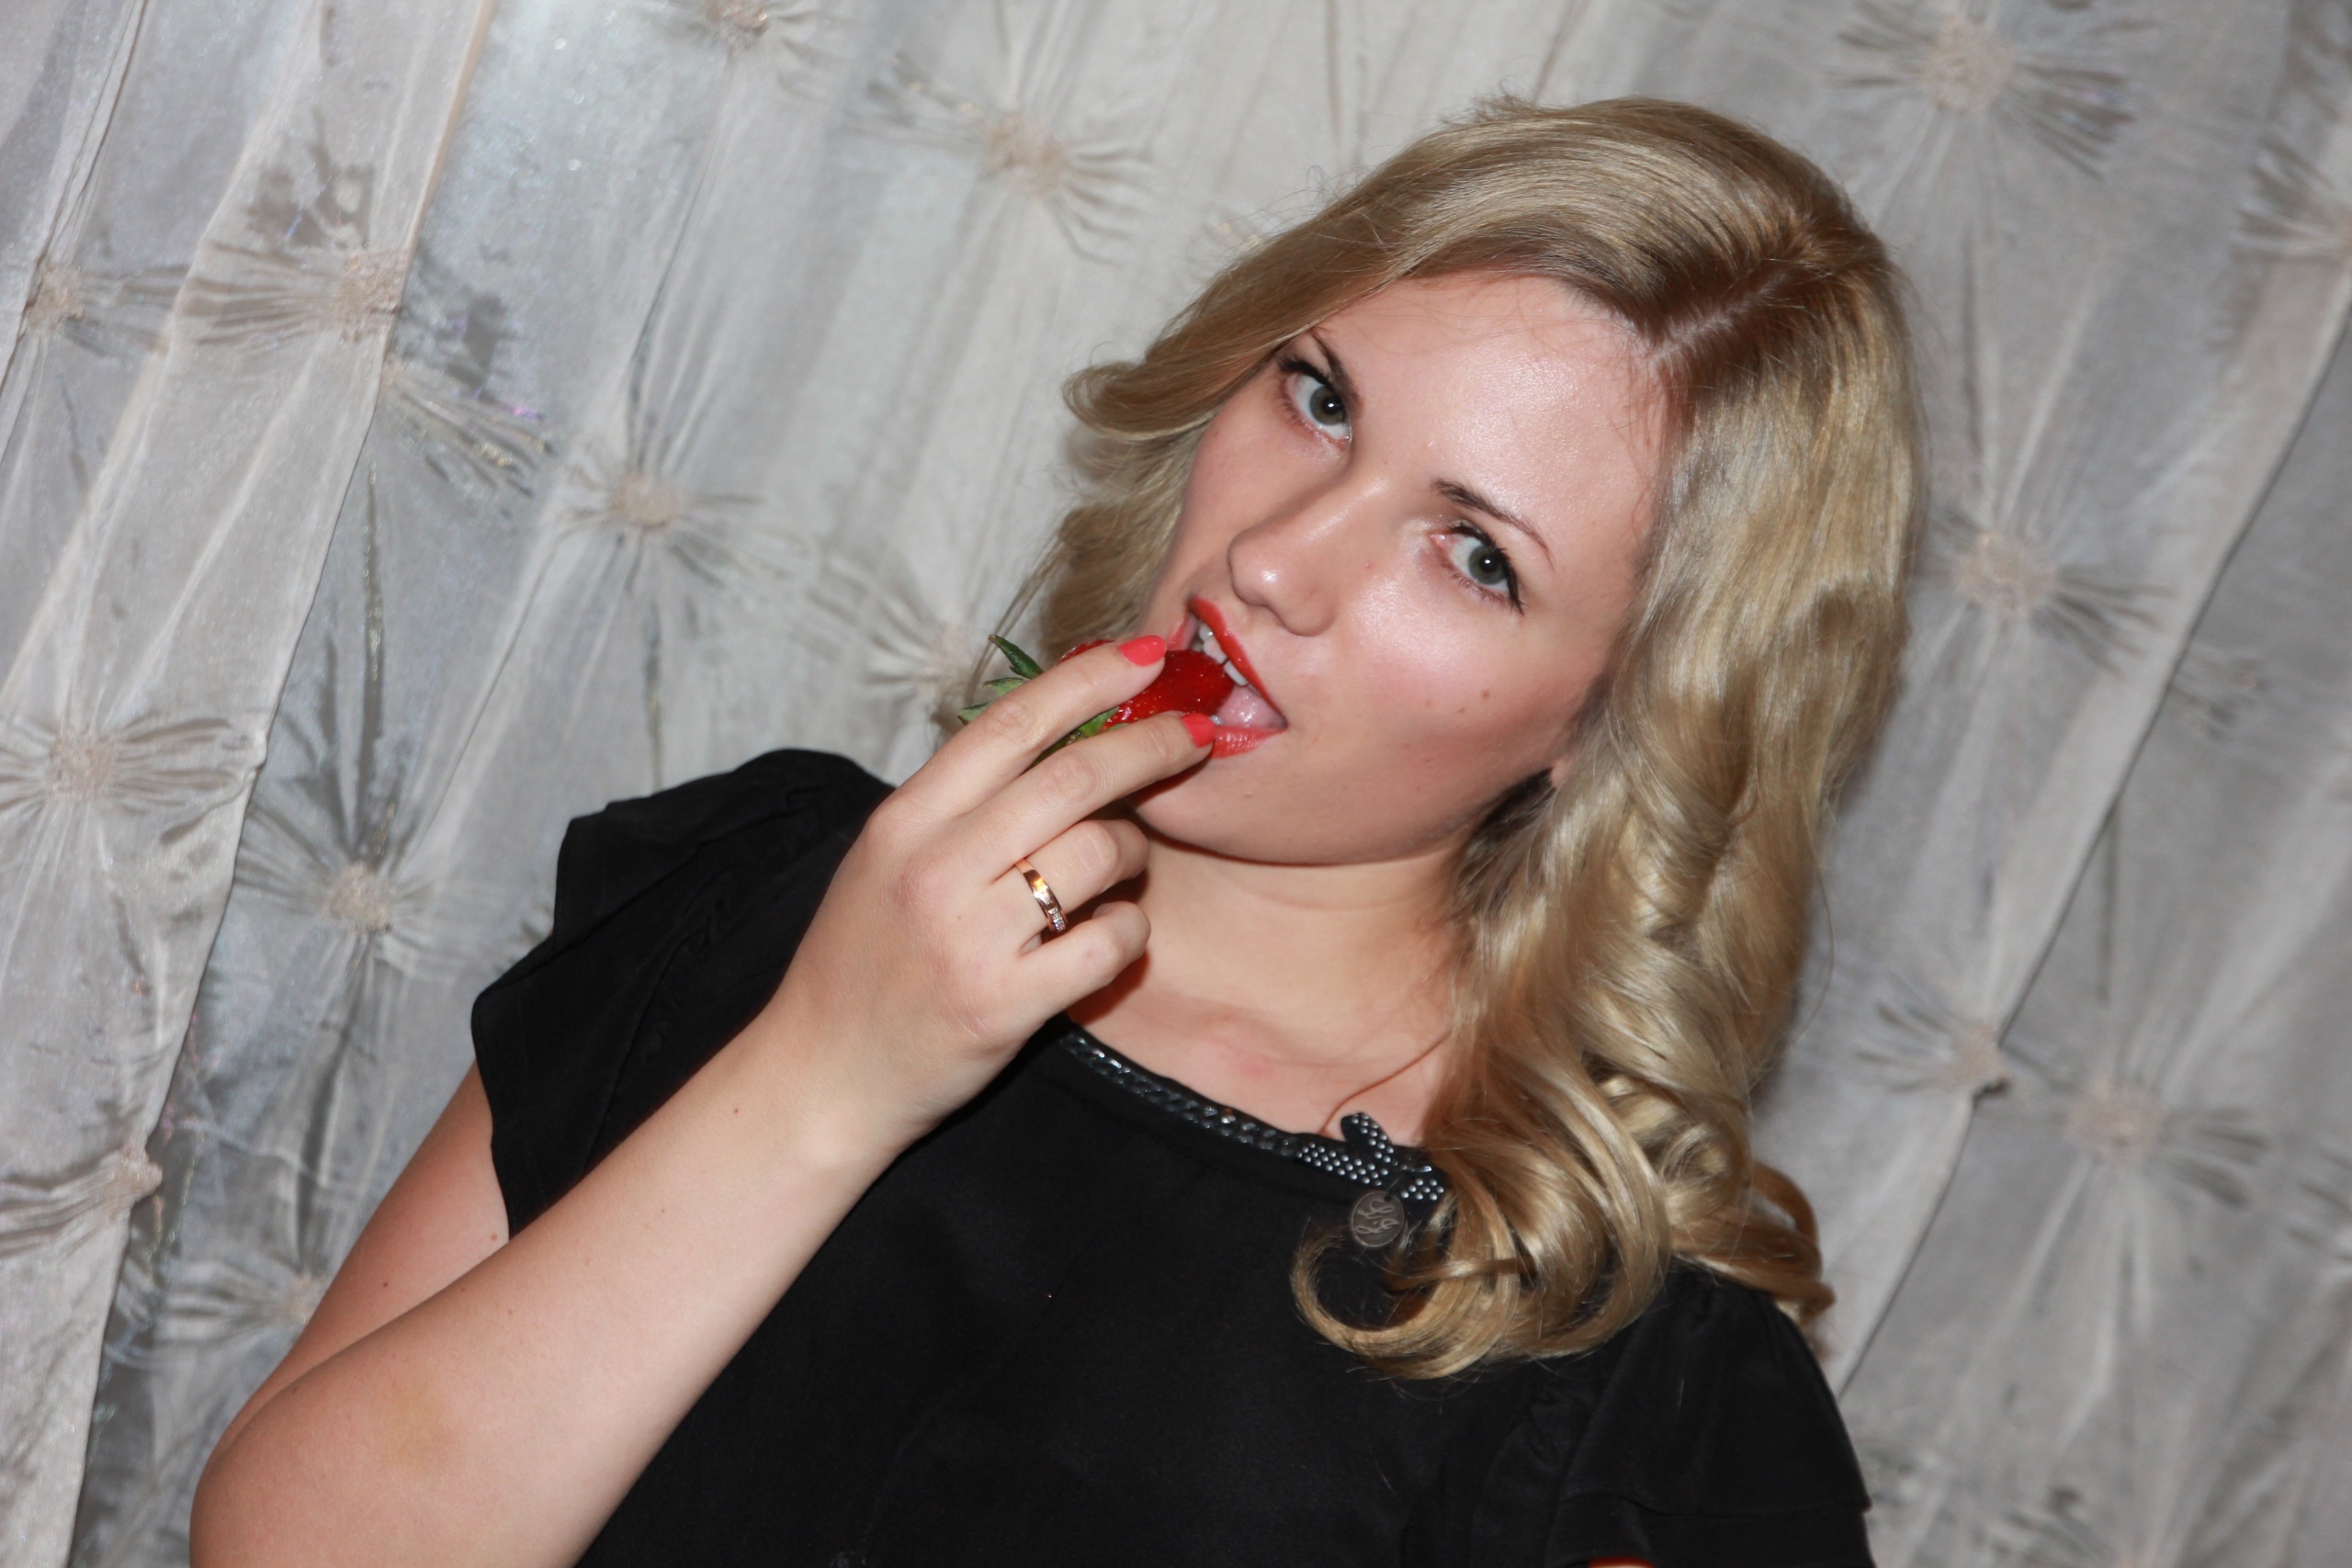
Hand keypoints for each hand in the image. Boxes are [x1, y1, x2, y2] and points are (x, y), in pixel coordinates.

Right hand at [752, 635, 1209, 1151]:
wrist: (819, 1076)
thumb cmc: (863, 961)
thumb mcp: (886, 859)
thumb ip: (959, 802)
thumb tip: (1057, 731)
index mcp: (905, 819)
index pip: (1012, 723)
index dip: (1089, 679)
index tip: (1147, 655)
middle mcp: (935, 867)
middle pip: (1074, 776)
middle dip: (1152, 744)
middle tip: (1197, 735)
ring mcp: (970, 937)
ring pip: (1100, 853)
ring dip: (1136, 849)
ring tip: (1125, 863)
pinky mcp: (1005, 1005)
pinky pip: (1108, 942)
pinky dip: (1130, 931)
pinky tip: (1113, 933)